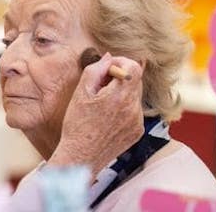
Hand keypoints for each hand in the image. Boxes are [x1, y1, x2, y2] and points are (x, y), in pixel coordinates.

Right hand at [48, 53, 143, 178]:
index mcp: (119, 96)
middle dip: (119, 78)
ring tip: (102, 104)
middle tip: (100, 86)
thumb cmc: (77, 124)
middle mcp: (133, 108)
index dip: (121, 63)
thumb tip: (108, 58)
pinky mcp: (137, 131)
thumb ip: (95, 70)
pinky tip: (107, 117)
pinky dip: (124, 108)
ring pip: (135, 96)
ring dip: (122, 93)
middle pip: (135, 80)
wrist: (81, 156)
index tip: (107, 68)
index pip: (133, 67)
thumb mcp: (81, 93)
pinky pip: (135, 111)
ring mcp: (138, 121)